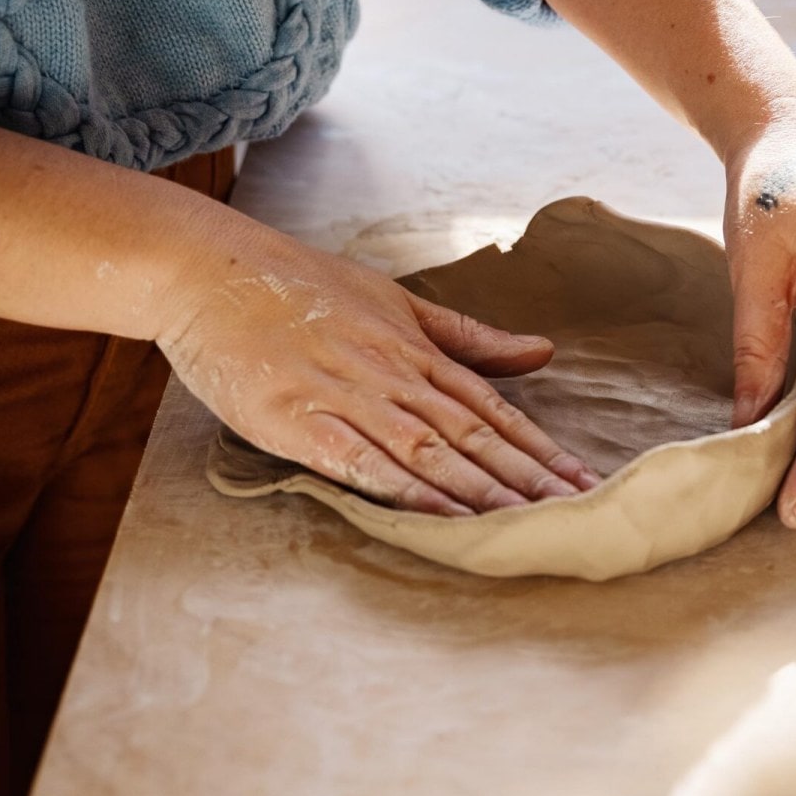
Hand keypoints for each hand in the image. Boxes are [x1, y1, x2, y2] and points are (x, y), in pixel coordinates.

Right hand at [157, 215, 600, 515]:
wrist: (212, 271)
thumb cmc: (301, 288)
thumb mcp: (394, 302)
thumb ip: (467, 337)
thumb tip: (542, 351)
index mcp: (416, 350)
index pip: (492, 408)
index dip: (540, 449)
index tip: (584, 483)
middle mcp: (392, 374)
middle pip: (471, 435)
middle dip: (526, 479)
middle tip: (575, 515)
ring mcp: (345, 396)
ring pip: (427, 450)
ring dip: (479, 491)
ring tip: (525, 524)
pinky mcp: (298, 420)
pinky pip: (361, 461)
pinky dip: (403, 489)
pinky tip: (438, 516)